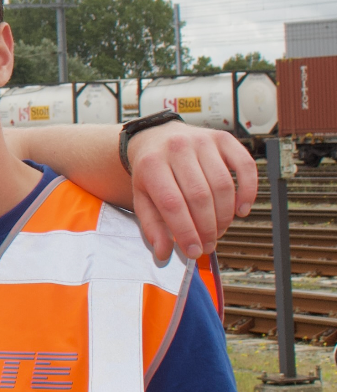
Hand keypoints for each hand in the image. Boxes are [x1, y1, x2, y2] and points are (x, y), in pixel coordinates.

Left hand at [127, 123, 256, 262]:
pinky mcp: (224, 139)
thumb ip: (152, 226)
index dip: (186, 231)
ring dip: (225, 215)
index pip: (173, 204)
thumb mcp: (142, 197)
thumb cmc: (152, 171)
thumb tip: (163, 254)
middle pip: (200, 196)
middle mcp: (177, 149)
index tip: (194, 251)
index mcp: (152, 165)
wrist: (157, 137)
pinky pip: (246, 166)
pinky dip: (248, 191)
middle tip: (208, 244)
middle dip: (207, 228)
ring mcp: (203, 141)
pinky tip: (241, 209)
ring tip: (219, 230)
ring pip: (223, 185)